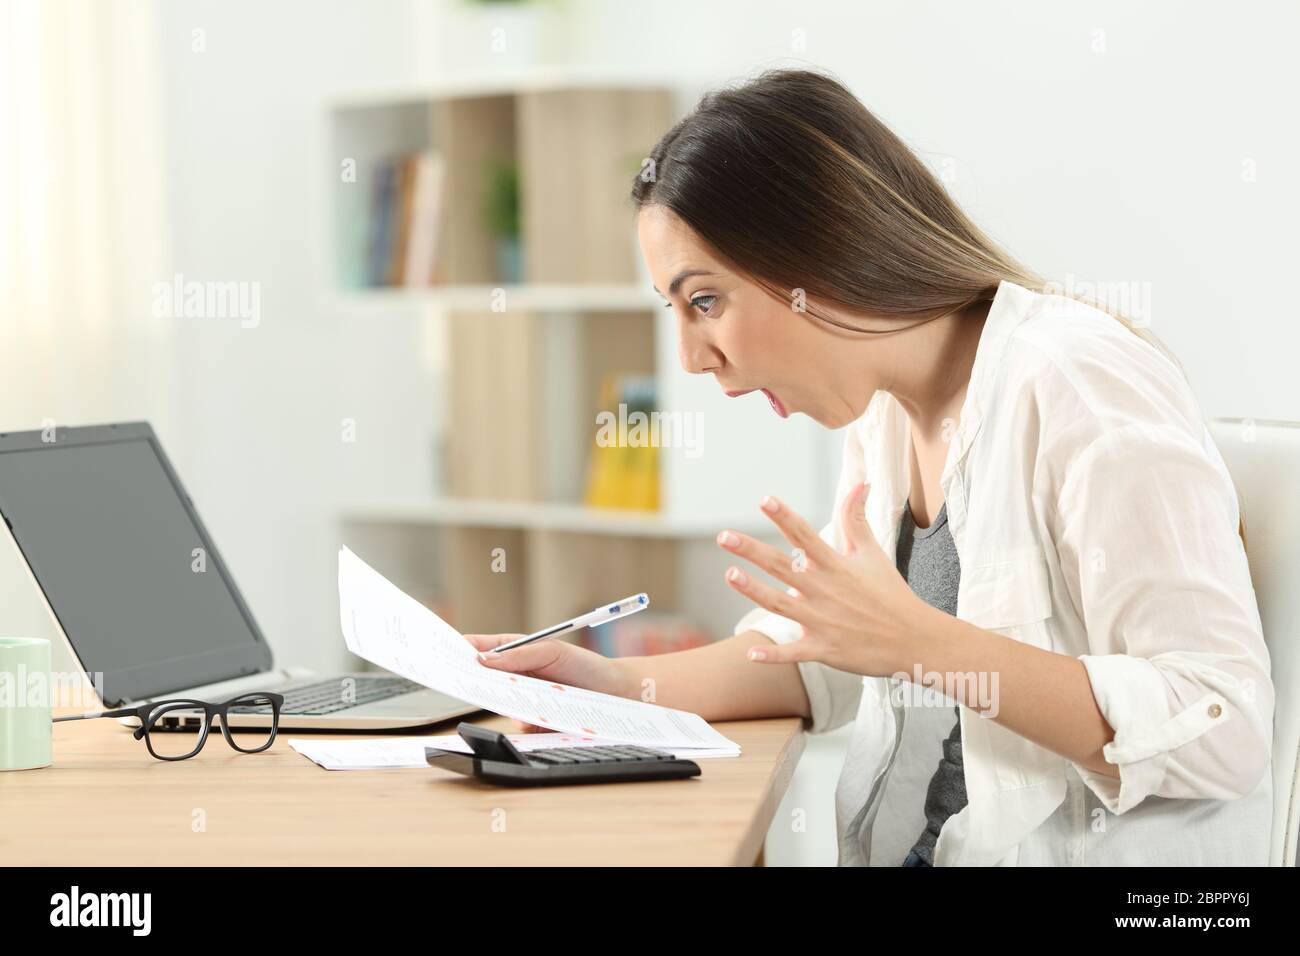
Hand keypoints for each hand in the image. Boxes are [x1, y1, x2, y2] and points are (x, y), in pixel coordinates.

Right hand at [464, 633, 630, 731]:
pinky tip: (542, 717)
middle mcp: (516, 675)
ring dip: (505, 702)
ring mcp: (523, 699)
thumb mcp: (554, 652)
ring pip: (500, 703)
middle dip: (474, 679)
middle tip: (465, 681)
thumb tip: (484, 659)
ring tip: (522, 698)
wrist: (615, 694)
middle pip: (484, 678)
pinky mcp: (534, 721)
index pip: (482, 648)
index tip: (447, 653)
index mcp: (517, 652)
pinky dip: (527, 721)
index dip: (463, 649)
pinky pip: (519, 723)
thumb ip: (520, 655)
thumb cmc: (586, 666)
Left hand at [716, 481, 933, 677]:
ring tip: (730, 575)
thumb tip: (859, 483)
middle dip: (752, 551)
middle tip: (723, 537)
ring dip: (754, 591)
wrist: (914, 639)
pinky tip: (750, 653)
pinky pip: (795, 652)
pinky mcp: (825, 649)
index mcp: (836, 566)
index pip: (805, 536)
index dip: (784, 517)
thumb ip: (856, 520)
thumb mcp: (874, 554)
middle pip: (782, 566)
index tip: (764, 500)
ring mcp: (824, 621)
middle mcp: (826, 591)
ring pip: (781, 604)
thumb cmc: (890, 594)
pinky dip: (773, 655)